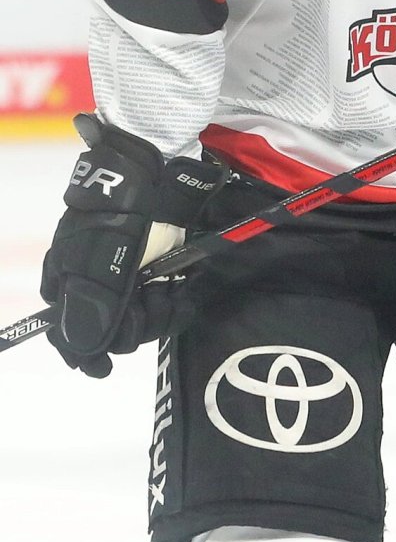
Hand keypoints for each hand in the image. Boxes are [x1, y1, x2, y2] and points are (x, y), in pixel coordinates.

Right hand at [41, 116, 226, 376]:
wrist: (156, 172)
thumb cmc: (120, 217)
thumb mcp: (97, 265)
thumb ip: (90, 310)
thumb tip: (82, 349)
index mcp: (68, 277)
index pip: (69, 330)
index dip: (86, 353)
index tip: (101, 369)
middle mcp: (94, 278)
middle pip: (112, 328)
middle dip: (137, 324)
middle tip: (155, 300)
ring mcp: (127, 272)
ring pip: (140, 318)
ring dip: (159, 310)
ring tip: (172, 289)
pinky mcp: (156, 264)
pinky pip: (161, 299)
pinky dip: (173, 300)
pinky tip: (181, 288)